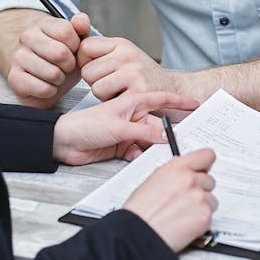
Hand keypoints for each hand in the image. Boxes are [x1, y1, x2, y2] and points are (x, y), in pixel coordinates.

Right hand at [8, 12, 89, 107]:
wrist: (36, 72)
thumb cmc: (60, 55)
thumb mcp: (74, 38)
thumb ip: (81, 25)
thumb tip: (80, 21)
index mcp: (42, 23)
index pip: (66, 32)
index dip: (76, 46)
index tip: (72, 50)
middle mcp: (27, 37)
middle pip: (60, 53)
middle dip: (70, 64)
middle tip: (65, 66)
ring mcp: (18, 57)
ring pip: (53, 73)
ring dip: (60, 79)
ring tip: (56, 76)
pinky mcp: (14, 78)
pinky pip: (43, 89)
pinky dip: (50, 91)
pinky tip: (47, 85)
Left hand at [52, 91, 198, 164]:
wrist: (63, 141)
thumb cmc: (85, 124)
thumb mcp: (118, 127)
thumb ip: (143, 132)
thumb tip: (165, 136)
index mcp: (131, 103)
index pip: (159, 99)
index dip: (178, 101)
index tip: (195, 102)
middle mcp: (131, 116)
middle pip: (157, 125)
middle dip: (167, 135)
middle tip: (181, 144)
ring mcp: (127, 132)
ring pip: (149, 141)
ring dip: (154, 149)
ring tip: (161, 156)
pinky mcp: (121, 147)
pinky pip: (138, 153)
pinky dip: (140, 157)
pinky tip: (138, 160)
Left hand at [78, 36, 176, 100]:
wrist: (175, 91)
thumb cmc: (143, 76)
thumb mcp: (123, 54)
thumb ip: (100, 49)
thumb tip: (75, 29)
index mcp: (121, 43)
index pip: (84, 47)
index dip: (85, 62)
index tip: (98, 69)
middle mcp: (127, 54)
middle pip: (87, 71)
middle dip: (95, 81)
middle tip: (112, 84)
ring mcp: (134, 72)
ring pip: (95, 87)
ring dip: (104, 95)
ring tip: (120, 91)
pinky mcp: (138, 92)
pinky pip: (108, 100)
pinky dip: (114, 104)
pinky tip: (125, 99)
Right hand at [124, 148, 217, 252]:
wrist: (139, 233)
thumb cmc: (141, 210)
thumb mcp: (154, 179)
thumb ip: (173, 173)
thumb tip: (182, 173)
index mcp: (176, 167)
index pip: (206, 155)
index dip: (206, 163)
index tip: (205, 167)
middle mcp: (190, 179)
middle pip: (210, 180)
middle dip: (201, 189)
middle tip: (187, 198)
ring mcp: (199, 197)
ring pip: (212, 199)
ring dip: (202, 205)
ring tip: (184, 212)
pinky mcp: (205, 216)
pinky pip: (210, 215)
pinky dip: (201, 220)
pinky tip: (186, 222)